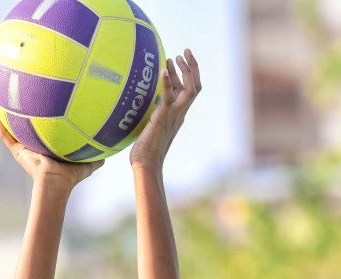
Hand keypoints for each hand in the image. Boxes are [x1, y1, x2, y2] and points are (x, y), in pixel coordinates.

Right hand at [0, 106, 102, 189]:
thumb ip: (95, 158)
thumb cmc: (69, 177)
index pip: (42, 130)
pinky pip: (4, 132)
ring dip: (4, 112)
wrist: (55, 183)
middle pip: (25, 125)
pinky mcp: (16, 149)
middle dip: (21, 111)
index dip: (40, 118)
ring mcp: (22, 147)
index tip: (40, 103)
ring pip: (10, 126)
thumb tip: (109, 154)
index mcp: (45, 147)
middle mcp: (32, 145)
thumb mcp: (85, 163)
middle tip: (18, 93)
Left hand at [130, 49, 201, 169]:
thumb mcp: (151, 126)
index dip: (189, 74)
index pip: (190, 91)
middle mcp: (180, 114)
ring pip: (189, 89)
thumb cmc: (145, 150)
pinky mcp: (163, 118)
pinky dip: (168, 82)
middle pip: (195, 86)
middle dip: (192, 67)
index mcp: (178, 115)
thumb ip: (153, 114)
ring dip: (183, 71)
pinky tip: (163, 70)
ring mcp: (174, 116)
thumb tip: (144, 104)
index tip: (181, 59)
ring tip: (174, 57)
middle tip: (184, 52)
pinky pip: (170, 97)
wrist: (146, 164)